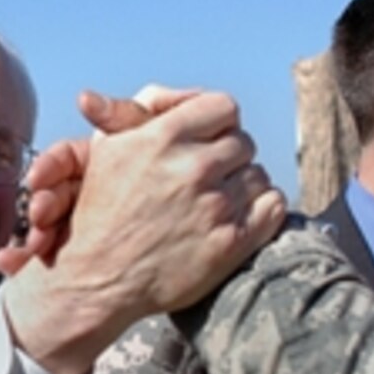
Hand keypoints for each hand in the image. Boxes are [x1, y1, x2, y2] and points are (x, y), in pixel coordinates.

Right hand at [0, 88, 286, 373]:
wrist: (98, 282)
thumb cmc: (101, 214)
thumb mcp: (108, 150)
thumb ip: (139, 110)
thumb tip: (171, 92)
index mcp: (162, 137)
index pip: (224, 107)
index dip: (218, 124)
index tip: (208, 141)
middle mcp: (192, 168)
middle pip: (244, 143)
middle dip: (228, 158)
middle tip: (208, 177)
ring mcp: (215, 206)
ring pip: (259, 174)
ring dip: (242, 186)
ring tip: (217, 202)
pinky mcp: (231, 242)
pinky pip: (274, 205)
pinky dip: (262, 209)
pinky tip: (239, 217)